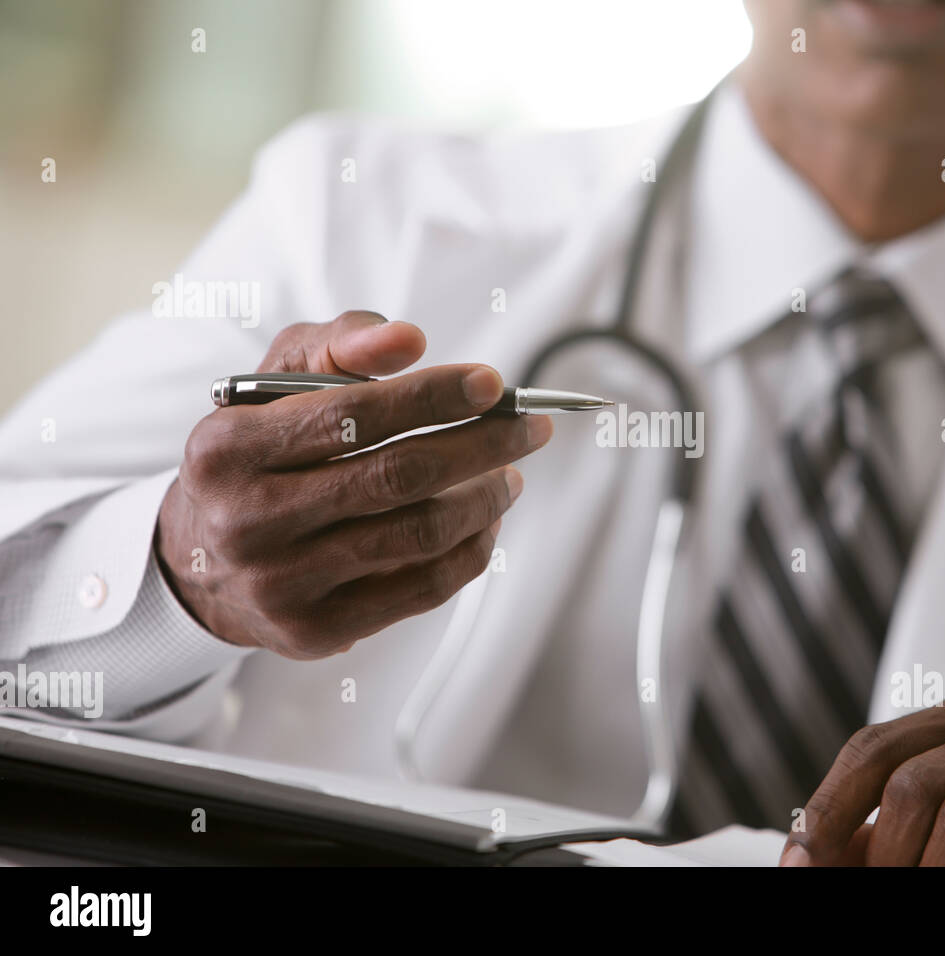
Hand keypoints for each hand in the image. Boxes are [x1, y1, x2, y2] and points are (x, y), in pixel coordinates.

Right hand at [155, 310, 552, 657]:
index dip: (432, 396)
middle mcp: (247, 520)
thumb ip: (339, 345)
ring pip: (419, 535)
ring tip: (510, 473)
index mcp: (228, 448)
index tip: (493, 384)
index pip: (351, 416)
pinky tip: (485, 522)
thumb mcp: (275, 384)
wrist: (199, 560)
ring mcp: (281, 584)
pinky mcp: (315, 631)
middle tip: (529, 427)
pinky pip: (422, 589)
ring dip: (485, 499)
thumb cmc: (256, 454)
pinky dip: (471, 550)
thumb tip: (410, 341)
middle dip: (481, 445)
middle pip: (397, 477)